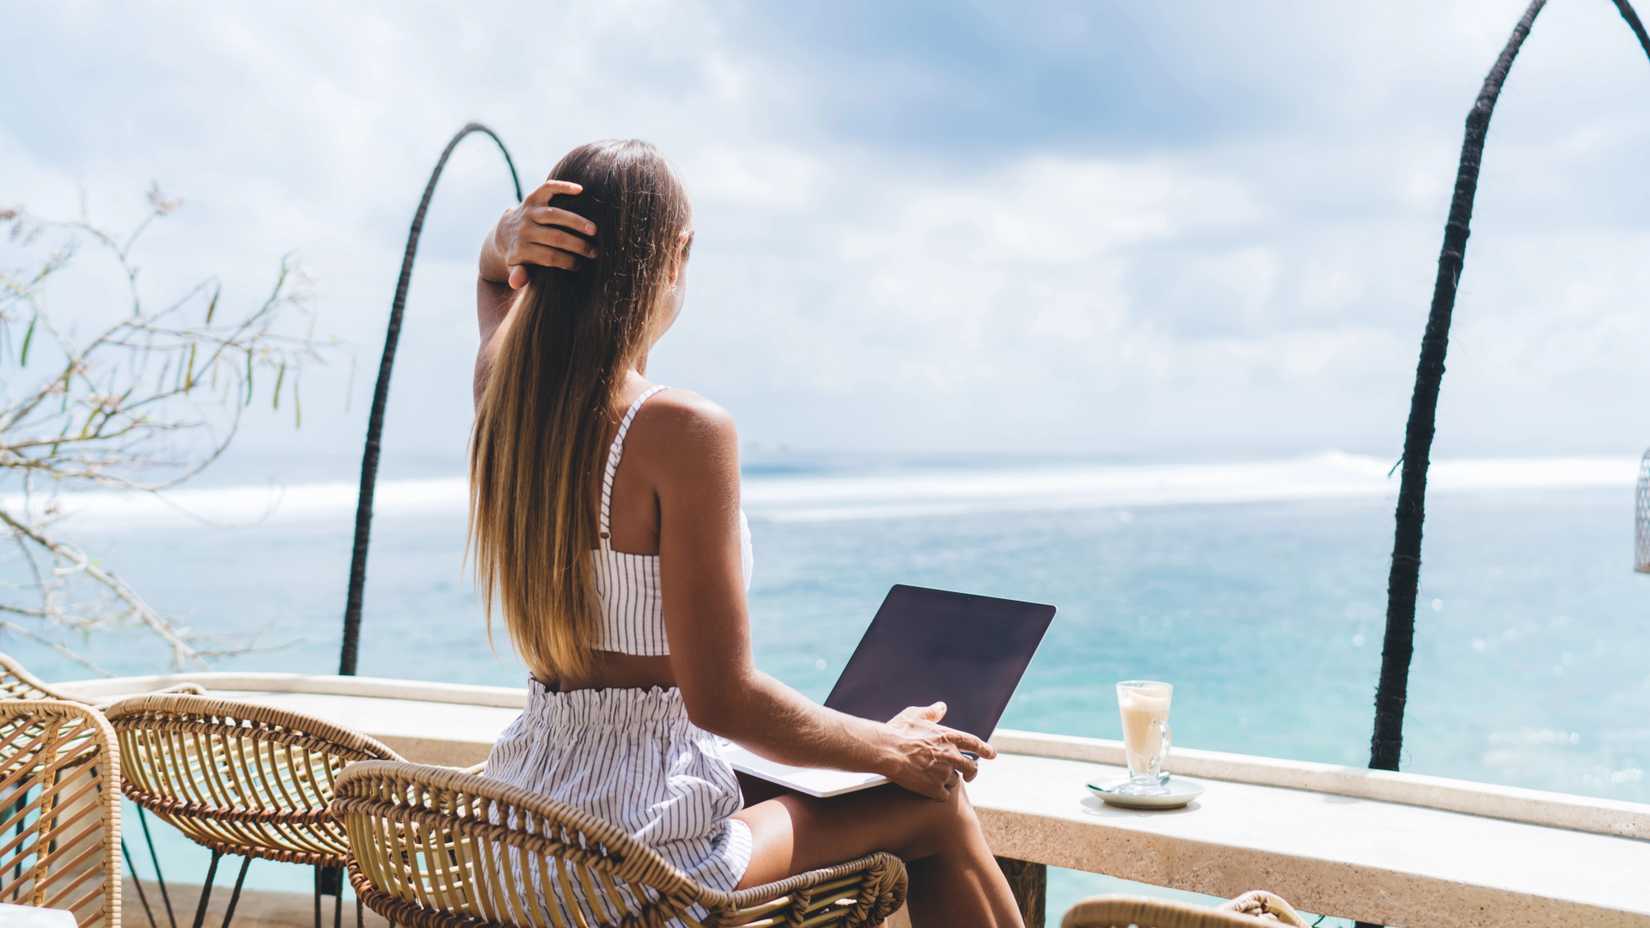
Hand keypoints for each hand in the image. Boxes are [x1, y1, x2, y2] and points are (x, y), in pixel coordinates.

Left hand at [483, 179, 598, 287]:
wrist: (504, 233)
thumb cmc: (519, 255)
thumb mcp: (516, 268)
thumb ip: (518, 274)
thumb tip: (516, 282)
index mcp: (520, 249)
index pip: (548, 257)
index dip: (566, 262)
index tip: (580, 266)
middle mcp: (523, 228)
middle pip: (554, 237)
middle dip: (577, 245)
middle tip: (594, 252)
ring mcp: (528, 211)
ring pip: (554, 215)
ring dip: (576, 222)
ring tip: (594, 231)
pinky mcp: (532, 198)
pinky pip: (547, 189)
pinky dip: (563, 187)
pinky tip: (581, 190)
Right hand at [880, 702, 995, 799]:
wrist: (887, 751)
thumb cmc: (898, 731)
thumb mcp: (915, 715)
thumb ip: (931, 712)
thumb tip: (942, 707)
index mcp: (949, 737)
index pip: (974, 744)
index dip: (985, 749)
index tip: (992, 754)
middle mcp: (951, 756)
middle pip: (971, 767)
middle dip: (972, 772)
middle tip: (970, 776)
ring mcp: (944, 774)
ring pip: (955, 781)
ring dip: (948, 781)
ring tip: (936, 779)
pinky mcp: (934, 789)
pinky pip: (943, 795)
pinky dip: (938, 793)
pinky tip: (929, 791)